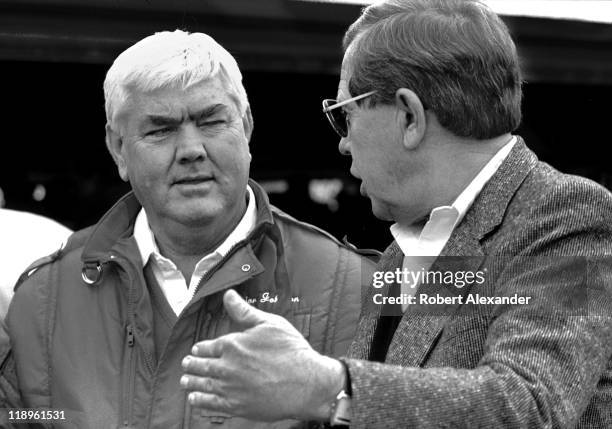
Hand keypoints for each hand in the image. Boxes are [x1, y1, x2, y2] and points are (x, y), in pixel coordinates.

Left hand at [180, 289, 345, 421]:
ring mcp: (230, 387)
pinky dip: (199, 400)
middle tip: (185, 365)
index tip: (196, 350)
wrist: (306, 382)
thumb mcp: (269, 324)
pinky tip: (194, 399)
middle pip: (202, 365)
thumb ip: (244, 311)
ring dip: (191, 382)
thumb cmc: (291, 351)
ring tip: (185, 381)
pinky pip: (210, 403)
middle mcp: (227, 366)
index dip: (200, 349)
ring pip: (203, 384)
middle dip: (191, 365)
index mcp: (233, 344)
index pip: (208, 346)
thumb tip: (228, 295)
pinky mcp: (236, 406)